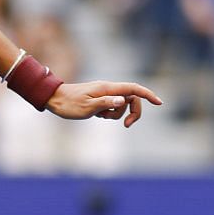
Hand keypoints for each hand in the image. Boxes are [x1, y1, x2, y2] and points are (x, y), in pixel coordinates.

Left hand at [47, 80, 162, 127]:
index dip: (148, 95)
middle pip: (131, 98)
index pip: (133, 89)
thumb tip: (123, 100)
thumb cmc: (69, 104)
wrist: (54, 99)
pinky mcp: (100, 99)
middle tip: (127, 126)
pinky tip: (97, 115)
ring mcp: (104, 94)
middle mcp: (108, 89)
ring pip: (121, 105)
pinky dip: (108, 114)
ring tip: (100, 116)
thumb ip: (106, 103)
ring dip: (116, 114)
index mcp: (107, 88)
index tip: (159, 103)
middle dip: (133, 112)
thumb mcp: (87, 107)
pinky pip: (112, 107)